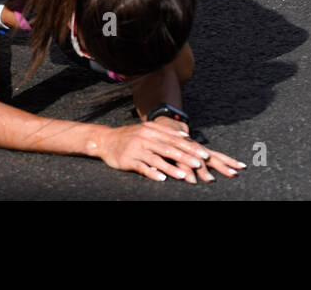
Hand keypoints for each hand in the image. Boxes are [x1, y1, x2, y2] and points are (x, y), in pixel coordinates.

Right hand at [98, 123, 242, 183]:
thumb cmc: (131, 137)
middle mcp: (145, 138)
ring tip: (184, 175)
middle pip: (168, 148)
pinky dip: (153, 173)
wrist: (106, 140)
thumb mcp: (147, 131)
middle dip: (185, 157)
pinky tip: (162, 179)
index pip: (175, 139)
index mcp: (152, 130)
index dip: (190, 147)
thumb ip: (165, 133)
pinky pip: (142, 167)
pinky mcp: (128, 160)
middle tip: (199, 165)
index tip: (204, 155)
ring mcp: (136, 148)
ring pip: (157, 159)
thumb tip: (186, 135)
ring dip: (171, 167)